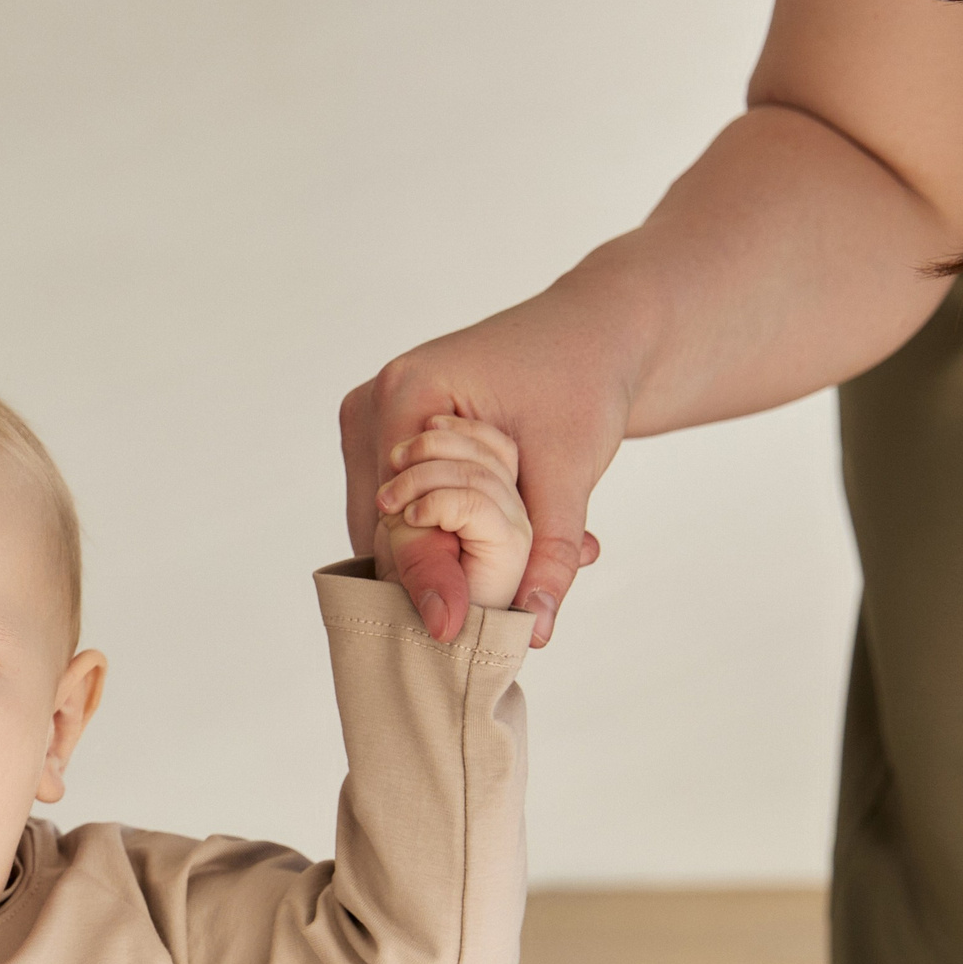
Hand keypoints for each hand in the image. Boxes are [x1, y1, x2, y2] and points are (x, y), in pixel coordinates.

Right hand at [341, 298, 614, 644]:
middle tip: (488, 610)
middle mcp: (371, 402)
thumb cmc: (583, 381)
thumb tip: (534, 628)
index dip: (423, 573)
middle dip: (428, 567)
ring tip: (494, 574)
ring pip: (378, 520)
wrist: (592, 333)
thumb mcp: (571, 469)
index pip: (393, 510)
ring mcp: (370, 416)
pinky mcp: (383, 432)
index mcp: (406, 393)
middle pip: (375, 521)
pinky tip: (477, 543)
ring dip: (430, 553)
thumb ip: (549, 550)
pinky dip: (430, 531)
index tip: (450, 630)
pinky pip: (390, 504)